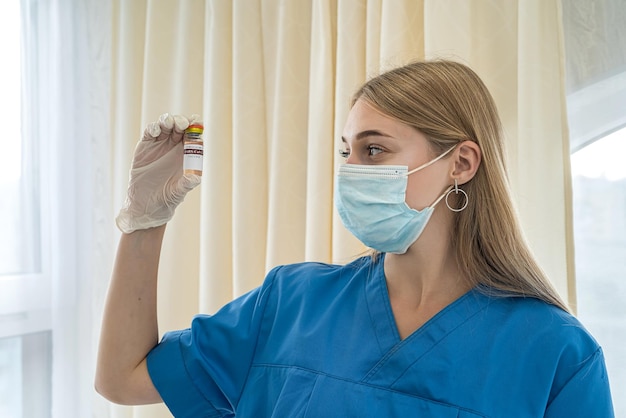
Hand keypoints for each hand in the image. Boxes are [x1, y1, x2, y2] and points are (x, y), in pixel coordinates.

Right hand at [116, 113, 201, 232]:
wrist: (145, 204)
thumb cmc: (167, 198)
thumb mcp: (178, 193)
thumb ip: (186, 184)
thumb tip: (196, 178)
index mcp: (187, 154)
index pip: (194, 135)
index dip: (196, 126)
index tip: (197, 121)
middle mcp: (174, 146)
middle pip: (180, 126)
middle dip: (182, 121)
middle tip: (182, 124)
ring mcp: (159, 144)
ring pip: (165, 125)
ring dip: (168, 120)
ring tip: (169, 123)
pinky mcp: (145, 146)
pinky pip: (149, 132)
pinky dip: (152, 128)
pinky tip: (155, 131)